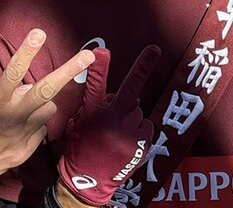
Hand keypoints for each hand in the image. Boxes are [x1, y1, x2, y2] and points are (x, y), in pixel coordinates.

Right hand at [0, 29, 94, 186]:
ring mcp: (21, 137)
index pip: (14, 72)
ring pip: (47, 110)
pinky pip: (39, 131)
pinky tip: (15, 129)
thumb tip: (21, 88)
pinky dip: (33, 125)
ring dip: (41, 103)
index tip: (39, 33)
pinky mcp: (23, 153)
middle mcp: (12, 118)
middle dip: (69, 71)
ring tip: (22, 106)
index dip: (27, 51)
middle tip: (88, 56)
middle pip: (46, 91)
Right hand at [57, 46, 159, 205]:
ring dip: (131, 115)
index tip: (102, 52)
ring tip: (118, 131)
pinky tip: (126, 140)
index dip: (99, 68)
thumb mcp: (78, 123)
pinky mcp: (142, 143)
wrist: (88, 182)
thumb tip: (112, 96)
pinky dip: (139, 129)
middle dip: (143, 67)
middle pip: (131, 91)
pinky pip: (146, 125)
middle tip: (154, 50)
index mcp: (92, 113)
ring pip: (138, 110)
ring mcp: (129, 132)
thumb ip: (94, 106)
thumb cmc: (80, 149)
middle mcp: (111, 120)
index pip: (95, 86)